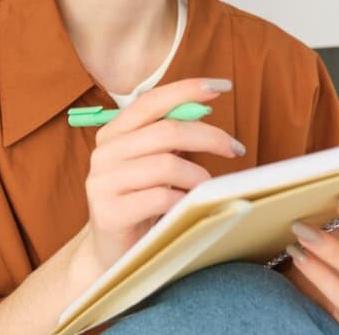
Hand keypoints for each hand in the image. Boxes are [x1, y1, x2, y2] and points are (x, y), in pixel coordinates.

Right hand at [79, 78, 244, 272]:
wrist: (111, 253)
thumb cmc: (140, 203)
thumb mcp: (151, 164)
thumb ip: (168, 137)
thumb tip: (203, 109)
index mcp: (114, 133)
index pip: (152, 100)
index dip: (187, 89)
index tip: (222, 86)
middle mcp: (105, 152)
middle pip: (167, 130)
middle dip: (209, 136)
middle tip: (235, 148)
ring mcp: (103, 182)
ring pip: (167, 165)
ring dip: (199, 176)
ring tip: (207, 189)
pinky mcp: (110, 213)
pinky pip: (161, 198)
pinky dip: (184, 200)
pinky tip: (190, 205)